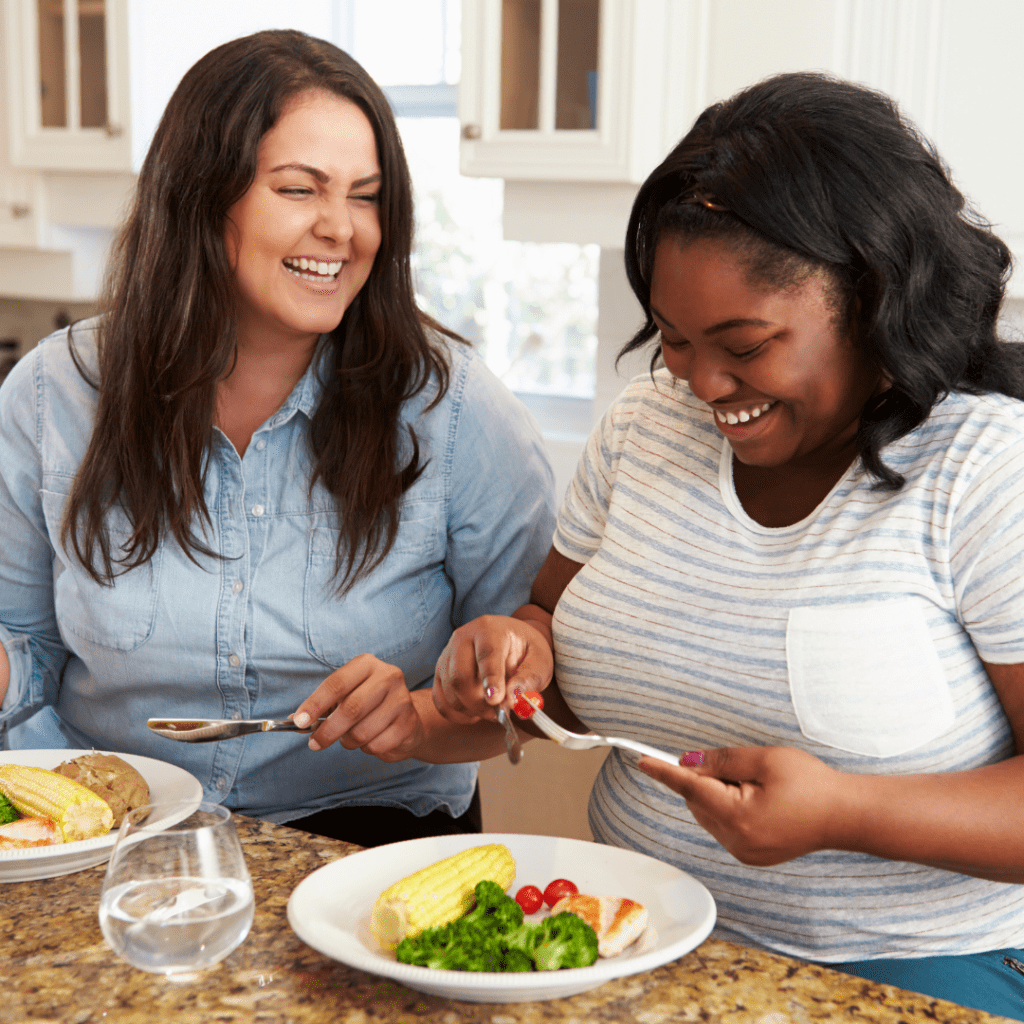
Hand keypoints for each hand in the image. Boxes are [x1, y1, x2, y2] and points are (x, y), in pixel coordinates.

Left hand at [292, 654, 423, 761]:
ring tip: (351, 737)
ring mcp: (402, 700)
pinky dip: (367, 748)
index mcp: (367, 664)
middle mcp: (388, 676)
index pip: (336, 684)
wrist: (406, 717)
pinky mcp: (409, 723)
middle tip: (314, 743)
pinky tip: (372, 739)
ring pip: (362, 731)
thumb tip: (296, 720)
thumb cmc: (369, 704)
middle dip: (328, 731)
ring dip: (349, 741)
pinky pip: (376, 745)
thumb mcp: (345, 696)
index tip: (300, 721)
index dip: (315, 704)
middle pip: (351, 709)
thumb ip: (322, 707)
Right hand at [432, 614, 553, 724]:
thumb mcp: (540, 661)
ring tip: (492, 711)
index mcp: (489, 629)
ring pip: (449, 691)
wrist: (511, 644)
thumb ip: (529, 679)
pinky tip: (475, 713)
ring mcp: (447, 654)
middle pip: (460, 676)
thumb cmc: (526, 651)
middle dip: (479, 702)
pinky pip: (440, 700)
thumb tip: (513, 698)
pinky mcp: (440, 672)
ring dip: (471, 710)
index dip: (490, 679)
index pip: (486, 654)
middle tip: (499, 714)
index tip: (496, 700)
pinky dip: (456, 714)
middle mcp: (463, 637)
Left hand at [638, 745, 849, 865]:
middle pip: (698, 801)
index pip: (690, 789)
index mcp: (739, 817)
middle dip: (705, 779)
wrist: (845, 815)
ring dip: (716, 794)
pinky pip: (724, 826)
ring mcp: (744, 852)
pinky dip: (728, 808)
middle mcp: (737, 840)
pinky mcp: (752, 855)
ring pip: (708, 814)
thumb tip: (689, 762)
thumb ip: (722, 760)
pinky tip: (757, 799)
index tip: (643, 761)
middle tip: (738, 767)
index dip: (664, 772)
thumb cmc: (812, 784)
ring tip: (755, 784)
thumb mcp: (765, 760)